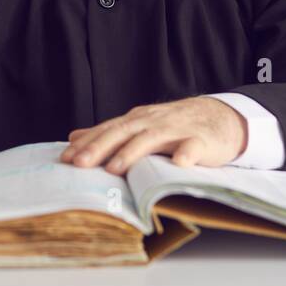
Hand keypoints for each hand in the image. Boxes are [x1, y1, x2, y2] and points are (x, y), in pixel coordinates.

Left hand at [60, 97, 246, 173]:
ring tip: (115, 168)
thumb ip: (108, 133)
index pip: (107, 130)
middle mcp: (153, 122)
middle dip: (100, 147)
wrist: (220, 117)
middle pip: (124, 132)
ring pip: (152, 139)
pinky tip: (181, 163)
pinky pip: (193, 146)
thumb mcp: (140, 126)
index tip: (65, 159)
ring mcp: (177, 130)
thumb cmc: (175, 126)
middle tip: (80, 164)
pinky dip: (187, 153)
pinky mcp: (201, 140)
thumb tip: (73, 137)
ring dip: (133, 152)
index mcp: (137, 120)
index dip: (87, 144)